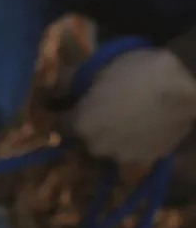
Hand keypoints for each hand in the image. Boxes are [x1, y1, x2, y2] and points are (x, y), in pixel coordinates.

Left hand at [62, 48, 195, 164]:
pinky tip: (140, 124)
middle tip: (99, 108)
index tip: (71, 104)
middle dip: (85, 127)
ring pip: (106, 148)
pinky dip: (129, 142)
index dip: (63, 114)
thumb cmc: (136, 71)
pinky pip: (129, 152)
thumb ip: (63, 83)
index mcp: (80, 126)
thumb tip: (45, 95)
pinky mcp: (147, 159)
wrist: (186, 84)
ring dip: (107, 137)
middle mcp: (96, 148)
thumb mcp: (93, 67)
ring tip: (122, 117)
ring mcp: (122, 157)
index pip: (58, 127)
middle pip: (81, 140)